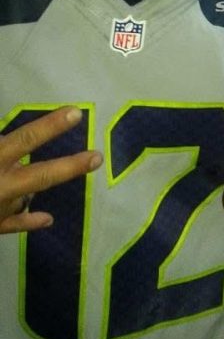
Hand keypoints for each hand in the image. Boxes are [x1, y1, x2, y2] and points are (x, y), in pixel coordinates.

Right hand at [0, 107, 102, 233]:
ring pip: (26, 195)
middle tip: (98, 158)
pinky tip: (47, 219)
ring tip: (63, 168)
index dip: (50, 126)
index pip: (25, 139)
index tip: (76, 114)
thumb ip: (2, 144)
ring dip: (35, 185)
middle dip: (70, 166)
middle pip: (40, 175)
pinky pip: (12, 225)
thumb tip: (9, 138)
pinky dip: (29, 221)